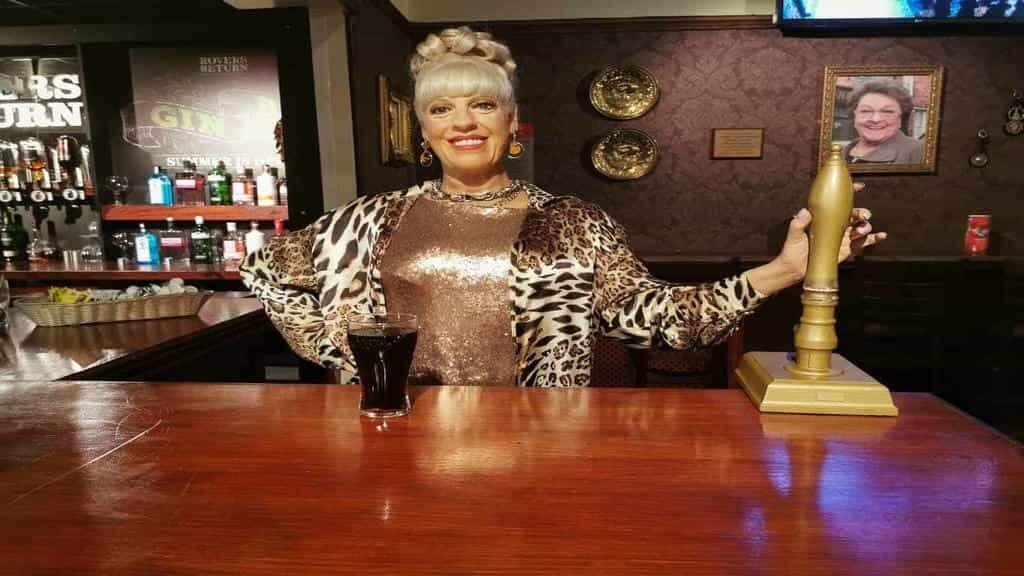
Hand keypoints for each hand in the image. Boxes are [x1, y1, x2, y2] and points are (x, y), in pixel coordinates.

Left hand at [748, 183, 887, 295]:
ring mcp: (842, 237)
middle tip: (862, 215)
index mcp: (824, 218)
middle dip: (861, 212)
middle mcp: (835, 225)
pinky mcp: (846, 249)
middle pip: (853, 214)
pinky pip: (863, 243)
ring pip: (859, 227)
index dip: (850, 193)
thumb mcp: (794, 233)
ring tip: (860, 230)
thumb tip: (805, 212)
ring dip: (864, 226)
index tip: (859, 187)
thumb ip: (799, 222)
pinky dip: (873, 239)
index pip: (838, 202)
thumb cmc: (792, 249)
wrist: (794, 269)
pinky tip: (881, 236)